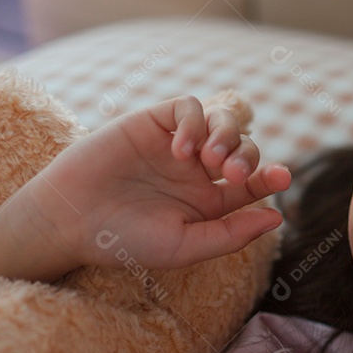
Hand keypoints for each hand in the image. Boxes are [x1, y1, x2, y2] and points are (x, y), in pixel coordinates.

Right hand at [17, 96, 289, 273]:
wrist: (70, 220)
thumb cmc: (125, 240)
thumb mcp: (184, 245)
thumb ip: (230, 234)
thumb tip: (278, 218)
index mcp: (209, 201)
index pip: (252, 183)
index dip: (271, 177)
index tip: (282, 177)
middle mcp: (197, 171)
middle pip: (243, 149)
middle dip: (247, 157)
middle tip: (232, 173)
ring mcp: (176, 144)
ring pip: (221, 122)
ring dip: (227, 135)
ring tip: (211, 158)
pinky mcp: (152, 122)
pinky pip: (188, 107)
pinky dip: (193, 122)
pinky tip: (181, 149)